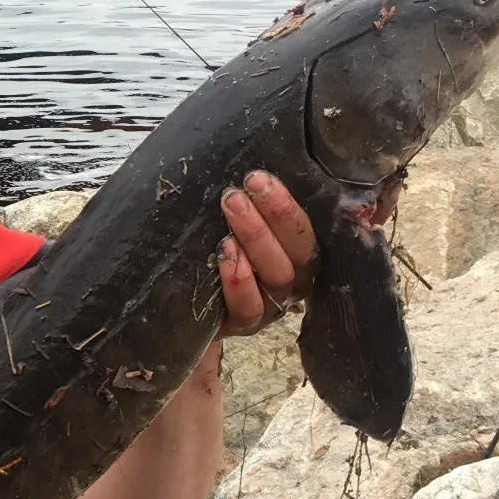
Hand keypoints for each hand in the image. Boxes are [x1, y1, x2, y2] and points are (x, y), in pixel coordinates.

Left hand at [216, 171, 317, 337]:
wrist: (193, 309)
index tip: (259, 179)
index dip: (286, 206)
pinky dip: (238, 281)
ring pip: (277, 276)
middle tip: (239, 192)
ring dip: (255, 240)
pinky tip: (225, 255)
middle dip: (273, 215)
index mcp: (300, 254)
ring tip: (232, 213)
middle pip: (297, 251)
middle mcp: (294, 282)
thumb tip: (248, 174)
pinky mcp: (246, 325)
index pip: (305, 229)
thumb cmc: (225, 254)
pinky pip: (249, 308)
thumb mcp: (242, 228)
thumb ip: (252, 207)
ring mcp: (272, 307)